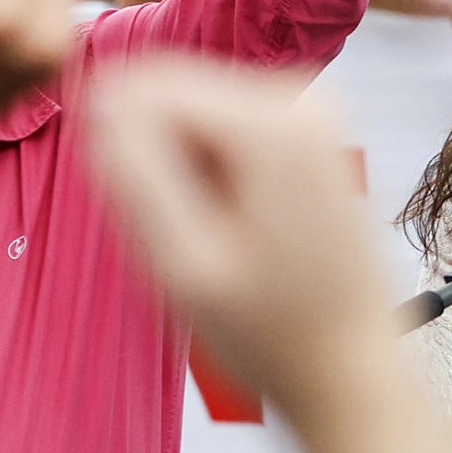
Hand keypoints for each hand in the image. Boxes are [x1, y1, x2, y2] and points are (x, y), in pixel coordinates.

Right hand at [85, 63, 387, 407]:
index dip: (124, 150)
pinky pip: (227, 129)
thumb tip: (101, 96)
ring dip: (186, 171)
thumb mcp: (181, 261)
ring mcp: (316, 111)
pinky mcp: (314, 132)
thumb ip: (134, 172)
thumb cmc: (270, 330)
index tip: (155, 216)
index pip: (145, 85)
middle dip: (159, 159)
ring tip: (220, 237)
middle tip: (190, 235)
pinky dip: (214, 174)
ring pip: (195, 110)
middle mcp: (306, 96)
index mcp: (275, 122)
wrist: (350, 367)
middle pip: (174, 92)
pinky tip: (242, 228)